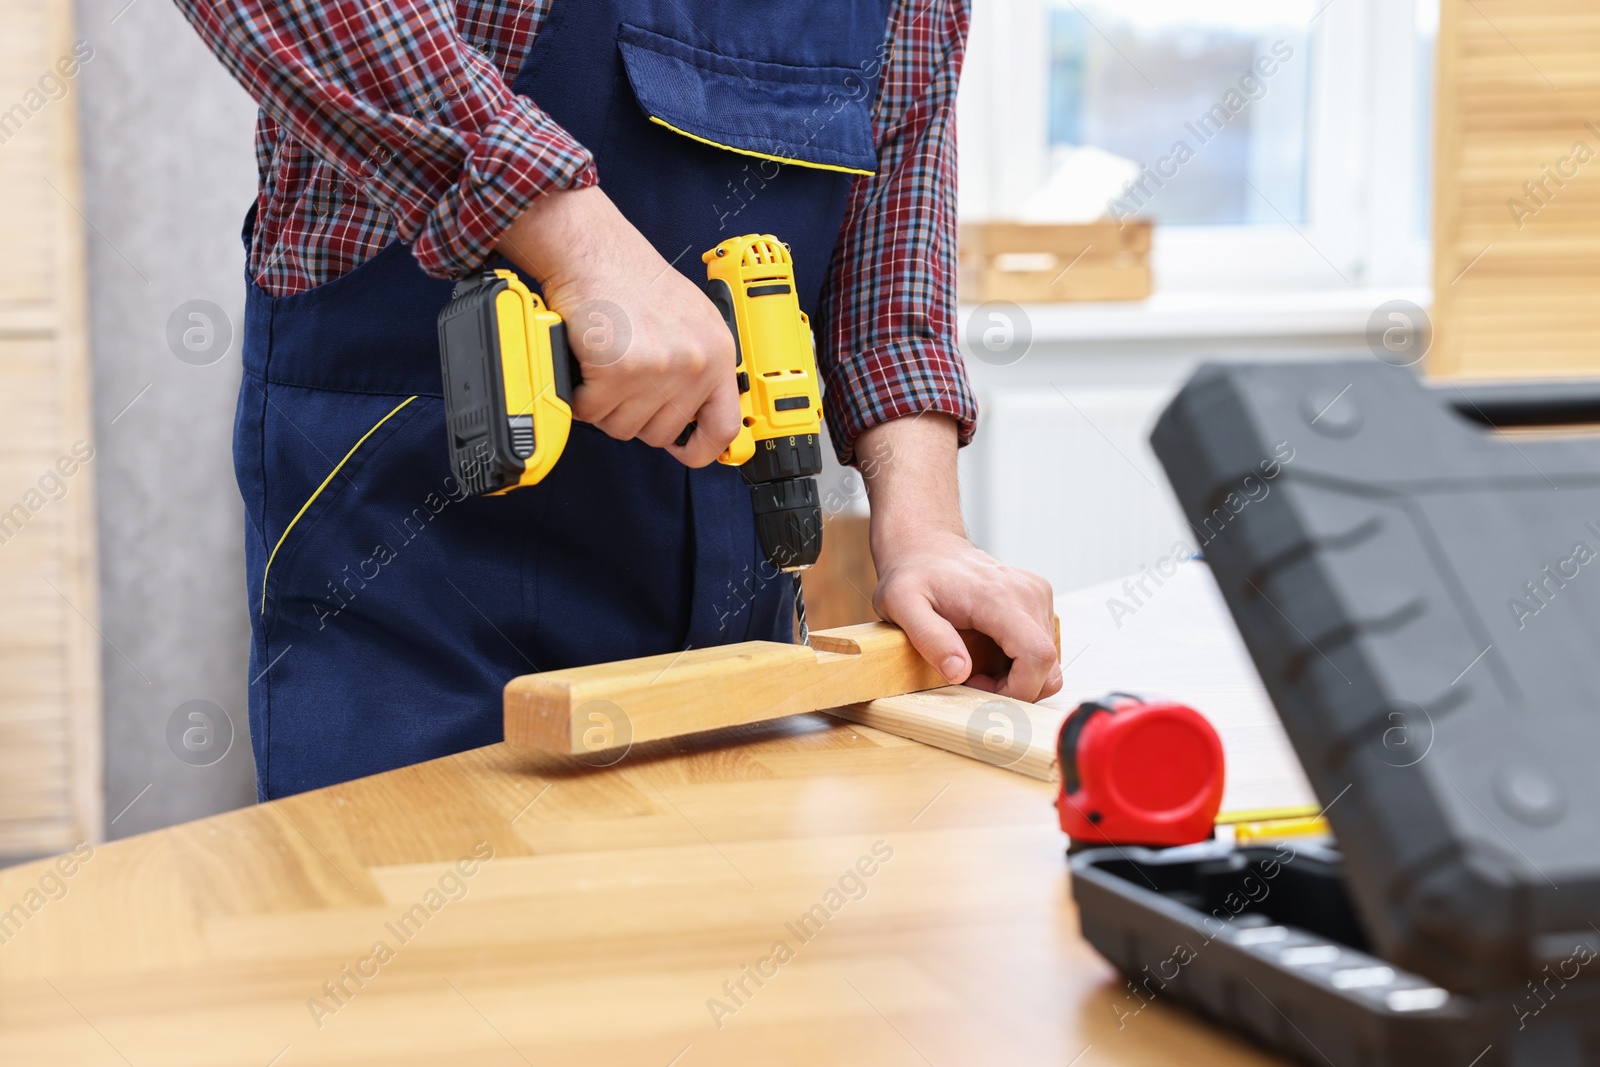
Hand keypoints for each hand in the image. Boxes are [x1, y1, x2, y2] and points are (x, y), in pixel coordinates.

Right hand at [496, 187, 740, 466]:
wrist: (594, 251)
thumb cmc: (632, 280)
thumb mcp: (689, 320)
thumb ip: (697, 365)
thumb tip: (694, 412)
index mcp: (717, 353)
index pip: (724, 427)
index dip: (702, 449)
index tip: (686, 451)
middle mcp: (695, 364)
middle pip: (660, 433)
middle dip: (632, 414)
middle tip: (622, 377)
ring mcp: (660, 369)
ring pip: (622, 427)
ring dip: (604, 404)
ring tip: (605, 362)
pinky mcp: (621, 370)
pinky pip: (592, 412)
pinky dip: (580, 395)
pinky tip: (586, 362)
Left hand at [859, 416, 1061, 701]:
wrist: (926, 546)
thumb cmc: (912, 574)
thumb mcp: (901, 605)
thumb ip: (929, 638)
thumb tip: (959, 672)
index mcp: (999, 596)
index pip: (1037, 656)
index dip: (1018, 688)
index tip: (981, 688)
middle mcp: (1028, 593)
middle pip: (1048, 664)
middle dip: (1015, 688)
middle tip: (974, 679)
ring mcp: (1037, 594)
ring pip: (1048, 660)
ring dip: (1017, 676)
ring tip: (978, 666)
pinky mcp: (1038, 598)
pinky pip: (1042, 646)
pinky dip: (1020, 662)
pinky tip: (989, 653)